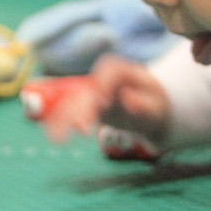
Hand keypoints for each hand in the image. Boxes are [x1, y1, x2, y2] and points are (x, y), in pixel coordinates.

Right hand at [34, 56, 170, 144]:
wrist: (149, 109)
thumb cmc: (155, 105)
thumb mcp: (156, 106)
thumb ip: (143, 104)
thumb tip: (127, 99)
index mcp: (120, 71)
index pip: (110, 72)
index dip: (104, 85)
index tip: (103, 103)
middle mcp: (101, 79)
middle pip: (88, 89)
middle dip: (82, 108)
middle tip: (82, 128)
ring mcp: (90, 92)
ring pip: (74, 102)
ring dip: (65, 119)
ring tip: (58, 139)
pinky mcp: (84, 107)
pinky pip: (69, 112)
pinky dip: (61, 123)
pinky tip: (54, 137)